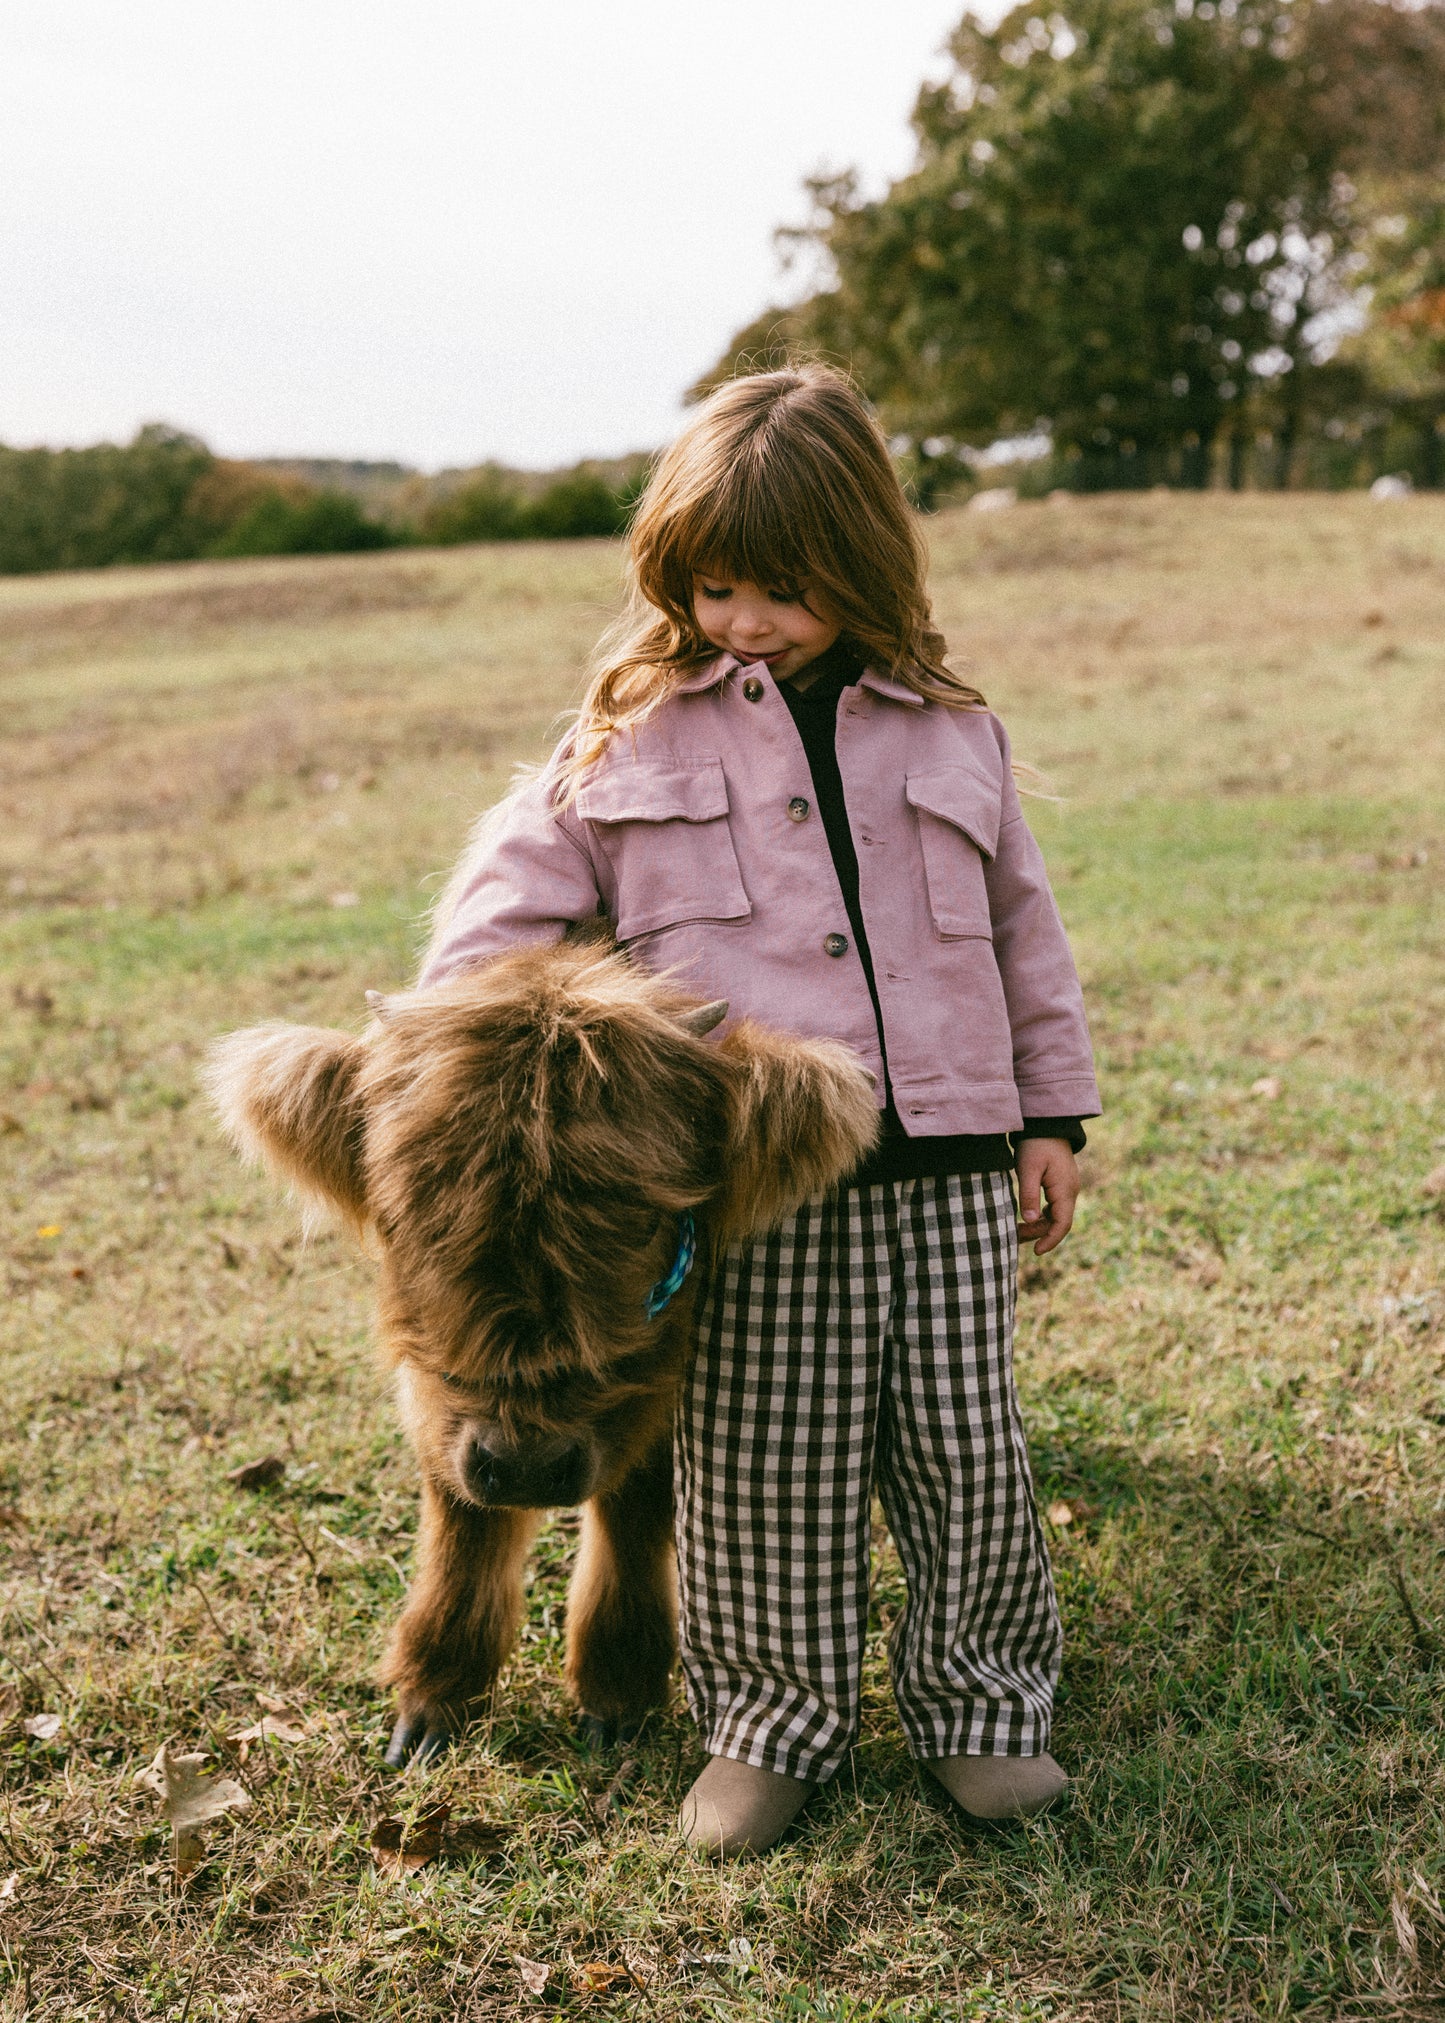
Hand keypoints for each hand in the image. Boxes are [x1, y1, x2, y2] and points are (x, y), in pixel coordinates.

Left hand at [1016, 1138, 1078, 1255]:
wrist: (1047, 1123)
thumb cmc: (1035, 1144)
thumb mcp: (1028, 1169)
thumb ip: (1028, 1195)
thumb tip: (1029, 1221)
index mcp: (1065, 1189)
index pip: (1062, 1224)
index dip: (1050, 1240)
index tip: (1036, 1252)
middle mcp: (1071, 1190)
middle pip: (1058, 1222)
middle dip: (1039, 1234)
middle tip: (1015, 1237)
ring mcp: (1067, 1187)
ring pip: (1056, 1215)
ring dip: (1039, 1225)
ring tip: (1016, 1229)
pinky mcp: (1061, 1183)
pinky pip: (1054, 1206)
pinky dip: (1041, 1215)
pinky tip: (1025, 1216)